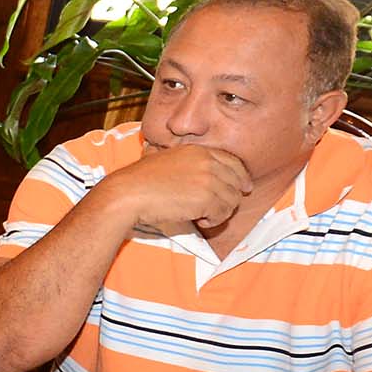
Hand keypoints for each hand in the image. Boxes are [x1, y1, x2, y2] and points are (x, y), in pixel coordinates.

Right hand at [110, 141, 254, 238]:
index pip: (233, 161)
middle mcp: (208, 162)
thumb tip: (173, 163)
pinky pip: (223, 213)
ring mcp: (209, 179)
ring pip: (232, 200)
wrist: (128, 193)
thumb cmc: (138, 181)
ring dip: (220, 212)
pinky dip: (213, 220)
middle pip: (238, 181)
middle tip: (216, 209)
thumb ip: (179, 160)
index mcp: (198, 151)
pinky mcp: (207, 198)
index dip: (241, 176)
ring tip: (201, 216)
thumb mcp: (162, 159)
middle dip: (230, 197)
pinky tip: (197, 220)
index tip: (243, 188)